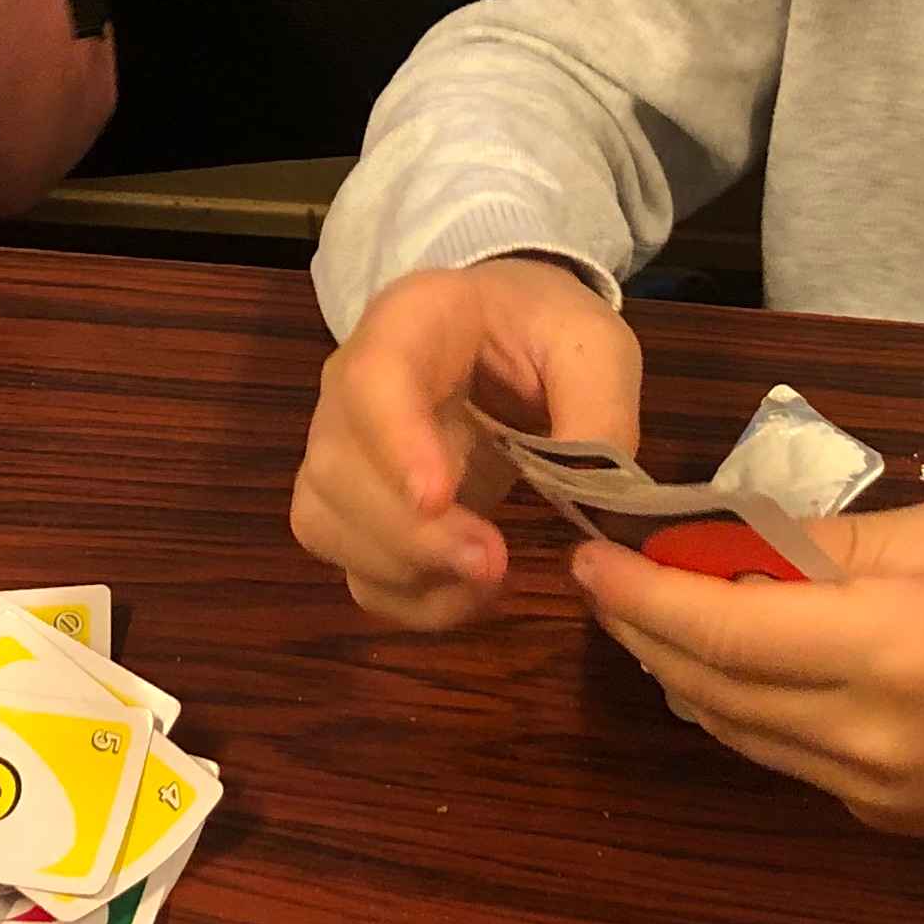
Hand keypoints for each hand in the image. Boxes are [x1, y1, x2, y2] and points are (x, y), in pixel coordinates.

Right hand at [290, 259, 641, 629]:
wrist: (509, 333)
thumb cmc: (543, 330)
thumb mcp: (591, 343)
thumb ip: (598, 404)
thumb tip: (590, 492)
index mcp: (410, 322)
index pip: (372, 378)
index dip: (395, 443)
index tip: (438, 498)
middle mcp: (350, 386)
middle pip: (336, 466)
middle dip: (410, 532)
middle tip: (493, 560)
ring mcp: (343, 452)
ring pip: (325, 523)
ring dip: (404, 570)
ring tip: (488, 576)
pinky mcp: (354, 511)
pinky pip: (351, 569)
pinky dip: (407, 601)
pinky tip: (468, 594)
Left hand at [573, 498, 923, 842]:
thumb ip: (840, 545)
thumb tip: (739, 543)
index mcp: (888, 650)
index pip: (726, 630)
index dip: (645, 597)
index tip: (594, 560)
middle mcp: (864, 734)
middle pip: (712, 688)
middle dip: (645, 633)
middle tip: (608, 582)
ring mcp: (869, 789)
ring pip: (736, 732)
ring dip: (682, 674)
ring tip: (652, 617)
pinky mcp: (881, 819)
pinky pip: (781, 759)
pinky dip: (738, 710)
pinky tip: (730, 666)